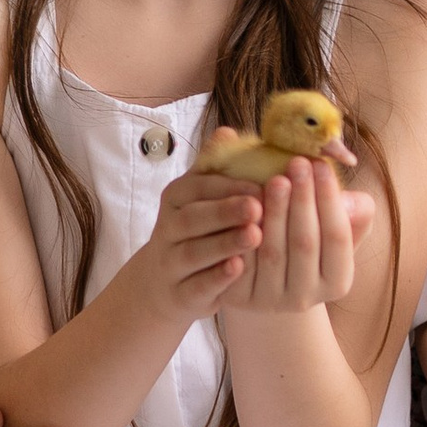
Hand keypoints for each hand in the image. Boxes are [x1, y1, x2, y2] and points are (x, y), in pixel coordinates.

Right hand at [141, 170, 264, 321]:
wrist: (166, 283)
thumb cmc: (199, 231)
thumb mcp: (203, 198)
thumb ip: (216, 168)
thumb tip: (227, 132)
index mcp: (175, 198)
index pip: (196, 187)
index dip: (228, 186)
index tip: (260, 185)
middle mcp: (167, 229)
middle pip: (191, 218)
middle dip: (224, 211)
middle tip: (258, 207)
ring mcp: (170, 263)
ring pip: (192, 253)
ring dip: (224, 243)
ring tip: (255, 235)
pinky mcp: (178, 294)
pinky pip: (195, 285)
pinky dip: (216, 278)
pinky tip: (238, 268)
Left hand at [218, 153, 367, 315]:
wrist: (267, 278)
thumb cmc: (309, 240)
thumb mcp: (334, 228)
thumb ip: (353, 212)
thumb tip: (352, 200)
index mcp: (337, 282)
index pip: (337, 237)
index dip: (330, 200)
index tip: (322, 165)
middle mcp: (306, 298)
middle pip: (305, 244)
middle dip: (303, 201)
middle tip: (297, 163)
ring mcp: (271, 301)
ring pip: (273, 253)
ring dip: (275, 212)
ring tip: (275, 178)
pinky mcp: (241, 297)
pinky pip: (242, 260)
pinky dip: (245, 231)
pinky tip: (246, 201)